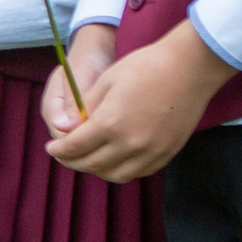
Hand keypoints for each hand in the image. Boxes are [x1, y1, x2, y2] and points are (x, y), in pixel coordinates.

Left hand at [46, 20, 229, 180]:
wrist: (190, 67)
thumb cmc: (145, 67)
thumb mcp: (106, 82)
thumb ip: (86, 109)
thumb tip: (70, 128)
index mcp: (110, 124)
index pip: (75, 147)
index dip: (59, 150)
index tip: (51, 148)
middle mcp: (130, 144)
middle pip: (93, 164)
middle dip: (73, 162)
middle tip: (64, 156)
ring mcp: (152, 151)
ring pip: (116, 174)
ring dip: (97, 169)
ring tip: (89, 159)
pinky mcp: (169, 152)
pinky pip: (140, 171)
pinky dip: (122, 169)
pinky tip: (116, 159)